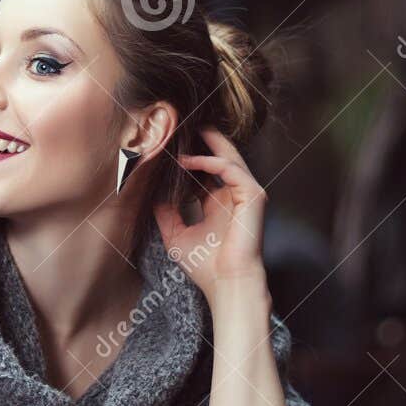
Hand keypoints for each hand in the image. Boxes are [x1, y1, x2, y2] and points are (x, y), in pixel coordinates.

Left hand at [153, 127, 267, 306]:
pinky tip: (189, 160)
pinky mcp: (254, 196)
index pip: (207, 173)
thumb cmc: (205, 266)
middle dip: (207, 139)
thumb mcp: (175, 234)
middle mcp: (234, 197)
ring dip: (208, 144)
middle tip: (188, 122)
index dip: (190, 159)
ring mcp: (246, 195)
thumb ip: (165, 213)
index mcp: (218, 205)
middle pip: (222, 158)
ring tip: (188, 131)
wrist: (226, 283)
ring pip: (230, 158)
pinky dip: (211, 162)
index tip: (170, 148)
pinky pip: (231, 169)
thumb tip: (151, 193)